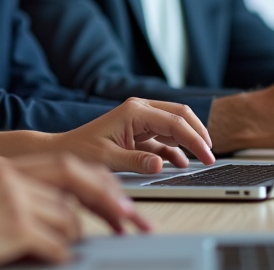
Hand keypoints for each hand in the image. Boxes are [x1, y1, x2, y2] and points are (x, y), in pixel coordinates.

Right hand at [0, 156, 146, 266]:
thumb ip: (18, 192)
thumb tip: (57, 209)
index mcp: (10, 168)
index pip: (67, 166)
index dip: (95, 181)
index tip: (116, 198)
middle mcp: (16, 179)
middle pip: (77, 185)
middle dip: (108, 203)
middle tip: (128, 221)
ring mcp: (17, 202)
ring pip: (69, 221)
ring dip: (72, 237)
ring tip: (62, 246)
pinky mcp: (17, 227)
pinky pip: (56, 245)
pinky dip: (60, 254)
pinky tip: (53, 258)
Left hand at [49, 98, 214, 173]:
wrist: (63, 150)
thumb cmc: (81, 151)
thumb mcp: (108, 158)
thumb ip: (136, 160)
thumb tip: (162, 163)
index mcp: (134, 111)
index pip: (175, 121)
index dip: (195, 139)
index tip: (208, 156)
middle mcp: (139, 110)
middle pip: (180, 115)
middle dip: (198, 133)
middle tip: (210, 155)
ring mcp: (140, 120)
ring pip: (175, 124)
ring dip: (189, 140)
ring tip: (202, 159)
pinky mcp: (138, 132)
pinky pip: (164, 137)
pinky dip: (175, 149)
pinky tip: (181, 163)